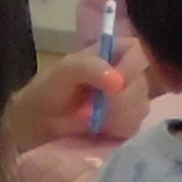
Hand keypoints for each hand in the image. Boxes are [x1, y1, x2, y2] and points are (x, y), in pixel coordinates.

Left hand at [9, 44, 144, 151]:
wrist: (39, 121)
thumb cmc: (51, 89)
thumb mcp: (64, 71)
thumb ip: (88, 67)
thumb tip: (118, 82)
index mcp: (117, 51)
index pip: (140, 54)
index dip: (130, 70)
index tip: (112, 85)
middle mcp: (129, 74)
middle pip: (142, 86)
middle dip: (117, 100)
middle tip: (92, 105)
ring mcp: (131, 100)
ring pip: (139, 109)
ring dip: (114, 117)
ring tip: (91, 116)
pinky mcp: (128, 124)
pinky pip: (134, 128)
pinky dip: (115, 130)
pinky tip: (99, 128)